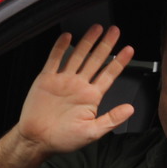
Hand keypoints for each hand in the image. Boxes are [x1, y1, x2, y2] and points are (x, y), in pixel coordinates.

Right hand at [16, 24, 135, 156]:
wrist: (36, 140)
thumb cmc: (62, 139)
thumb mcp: (91, 133)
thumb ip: (111, 120)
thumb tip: (130, 109)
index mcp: (90, 97)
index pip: (109, 75)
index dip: (119, 62)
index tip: (129, 50)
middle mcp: (78, 86)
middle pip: (95, 60)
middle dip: (106, 45)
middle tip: (115, 30)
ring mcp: (63, 81)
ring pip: (78, 56)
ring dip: (87, 42)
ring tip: (97, 28)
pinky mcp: (47, 79)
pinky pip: (55, 59)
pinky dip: (60, 47)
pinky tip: (67, 37)